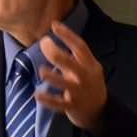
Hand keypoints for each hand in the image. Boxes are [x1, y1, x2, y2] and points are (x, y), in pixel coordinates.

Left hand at [36, 21, 106, 136]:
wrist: (99, 111)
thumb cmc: (89, 84)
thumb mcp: (87, 69)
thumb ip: (73, 58)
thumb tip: (52, 43)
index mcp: (90, 65)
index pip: (80, 46)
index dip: (67, 35)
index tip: (54, 24)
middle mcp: (86, 77)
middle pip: (72, 63)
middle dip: (57, 53)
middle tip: (43, 42)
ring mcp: (80, 92)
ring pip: (65, 84)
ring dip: (52, 76)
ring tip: (41, 70)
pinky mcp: (73, 106)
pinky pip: (58, 103)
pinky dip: (47, 99)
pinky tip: (37, 94)